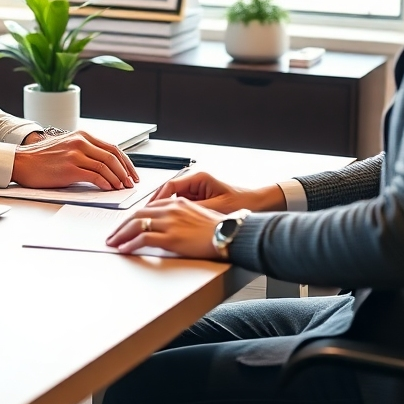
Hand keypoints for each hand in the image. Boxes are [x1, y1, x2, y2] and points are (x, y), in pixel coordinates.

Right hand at [12, 131, 139, 189]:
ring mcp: (75, 154)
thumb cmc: (42, 158)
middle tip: (131, 182)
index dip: (126, 161)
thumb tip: (106, 167)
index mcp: (82, 136)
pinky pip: (95, 176)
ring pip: (106, 166)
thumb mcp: (67, 148)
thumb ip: (85, 152)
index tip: (131, 172)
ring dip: (118, 178)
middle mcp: (81, 142)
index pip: (112, 147)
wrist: (20, 162)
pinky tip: (109, 189)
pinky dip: (106, 183)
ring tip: (122, 188)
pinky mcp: (69, 168)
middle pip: (113, 156)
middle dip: (126, 171)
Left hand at [106, 197, 225, 257]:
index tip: (125, 225)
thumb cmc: (218, 228)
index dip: (133, 217)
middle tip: (113, 235)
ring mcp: (170, 223)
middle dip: (121, 225)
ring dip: (121, 234)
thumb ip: (180, 216)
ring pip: (137, 224)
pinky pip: (144, 239)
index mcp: (177, 202)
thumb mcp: (197, 214)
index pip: (147, 207)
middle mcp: (171, 209)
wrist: (229, 234)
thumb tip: (169, 227)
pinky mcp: (171, 237)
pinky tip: (125, 249)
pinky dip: (130, 244)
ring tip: (113, 243)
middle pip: (137, 214)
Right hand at [151, 171, 285, 213]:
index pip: (169, 186)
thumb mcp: (216, 208)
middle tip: (143, 219)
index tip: (147, 211)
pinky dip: (171, 214)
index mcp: (199, 178)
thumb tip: (174, 217)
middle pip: (167, 192)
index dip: (156, 200)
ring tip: (151, 223)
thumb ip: (194, 211)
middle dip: (154, 206)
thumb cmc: (243, 202)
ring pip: (171, 199)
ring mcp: (197, 190)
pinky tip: (166, 224)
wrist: (259, 203)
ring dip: (161, 211)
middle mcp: (196, 181)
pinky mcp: (200, 198)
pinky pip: (180, 205)